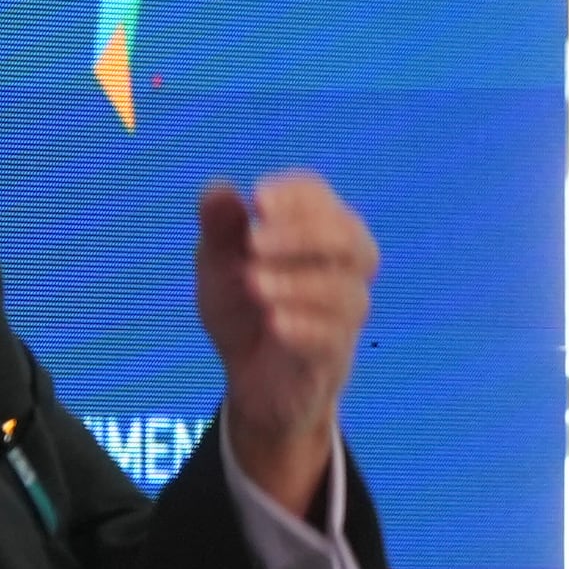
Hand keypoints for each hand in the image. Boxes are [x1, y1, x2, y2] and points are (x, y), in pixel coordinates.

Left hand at [196, 170, 377, 517]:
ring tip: (254, 285)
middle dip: (303, 235)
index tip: (257, 202)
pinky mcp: (333, 356)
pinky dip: (305, 326)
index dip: (294, 195)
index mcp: (314, 232)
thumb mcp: (219, 264)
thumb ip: (219, 228)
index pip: (318, 197)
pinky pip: (334, 339)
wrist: (253, 379)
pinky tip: (274, 322)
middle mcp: (341, 269)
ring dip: (299, 283)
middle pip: (350, 238)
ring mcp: (343, 315)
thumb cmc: (245, 308)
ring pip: (347, 292)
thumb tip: (218, 189)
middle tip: (254, 243)